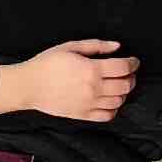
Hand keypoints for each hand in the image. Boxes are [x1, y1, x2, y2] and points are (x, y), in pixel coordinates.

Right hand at [0, 39, 136, 121]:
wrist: (29, 85)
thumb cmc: (47, 63)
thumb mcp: (69, 47)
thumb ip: (96, 45)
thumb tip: (117, 46)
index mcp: (91, 69)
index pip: (123, 67)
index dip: (133, 63)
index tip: (133, 60)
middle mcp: (94, 88)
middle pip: (125, 85)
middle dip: (131, 77)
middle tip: (127, 72)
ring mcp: (90, 104)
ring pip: (119, 101)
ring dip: (124, 92)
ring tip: (118, 84)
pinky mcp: (84, 115)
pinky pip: (108, 115)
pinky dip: (114, 108)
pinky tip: (109, 100)